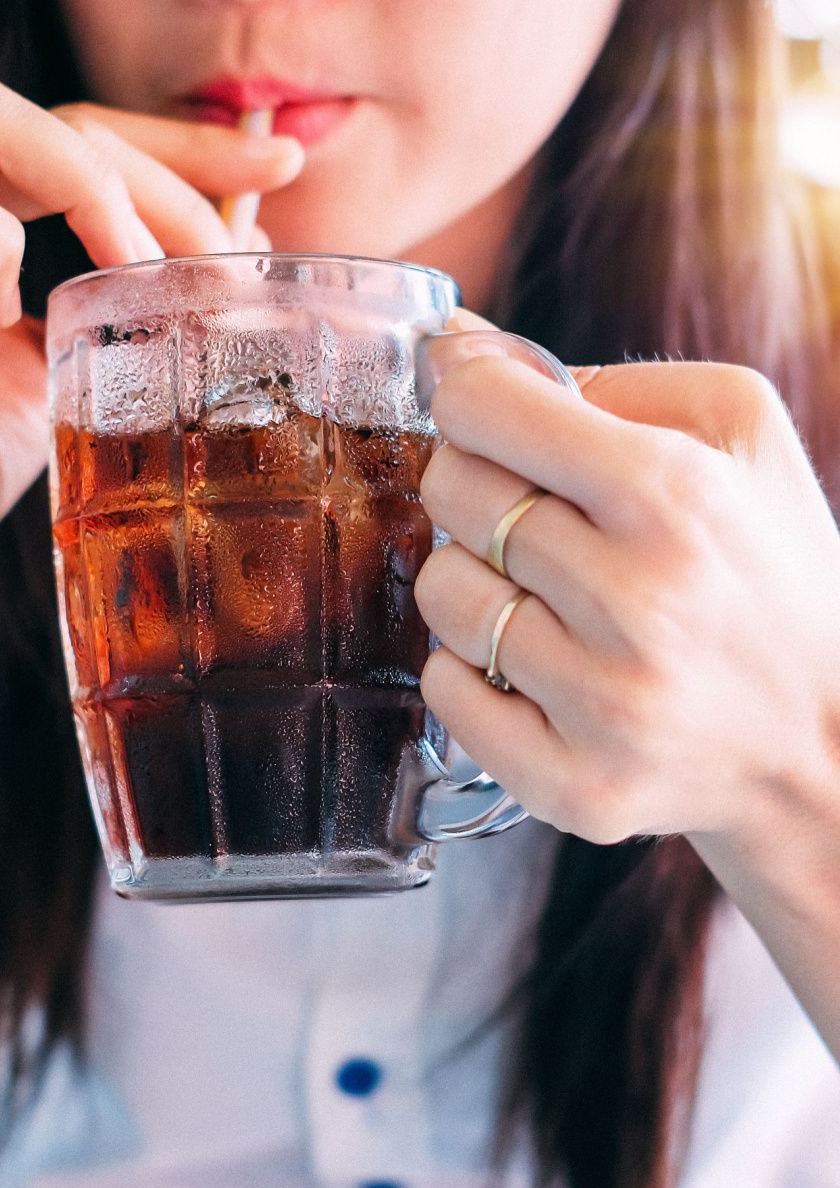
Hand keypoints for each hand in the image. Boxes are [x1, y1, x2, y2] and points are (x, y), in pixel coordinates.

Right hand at [0, 73, 303, 644]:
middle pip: (43, 114)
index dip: (178, 144)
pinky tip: (5, 313)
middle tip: (225, 253)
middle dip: (161, 166)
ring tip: (131, 275)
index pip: (73, 133)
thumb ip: (122, 305)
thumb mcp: (65, 375)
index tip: (275, 168)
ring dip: (86, 187)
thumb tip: (231, 253)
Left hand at [413, 318, 839, 844]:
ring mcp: (603, 703)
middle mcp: (637, 600)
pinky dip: (469, 671)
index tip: (484, 412)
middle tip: (529, 514)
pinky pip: (444, 693)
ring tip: (541, 597)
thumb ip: (604, 380)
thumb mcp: (738, 436)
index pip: (484, 407)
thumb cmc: (772, 573)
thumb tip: (461, 347)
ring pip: (442, 594)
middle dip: (474, 487)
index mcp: (675, 494)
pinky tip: (532, 667)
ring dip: (473, 583)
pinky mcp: (575, 784)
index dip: (468, 399)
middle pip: (451, 493)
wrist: (827, 743)